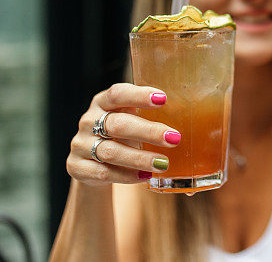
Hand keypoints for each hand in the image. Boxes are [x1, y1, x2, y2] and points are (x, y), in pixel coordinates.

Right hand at [66, 83, 180, 184]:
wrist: (92, 163)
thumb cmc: (123, 135)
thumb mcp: (132, 119)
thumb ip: (151, 114)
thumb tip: (195, 116)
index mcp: (103, 102)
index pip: (118, 94)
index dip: (139, 95)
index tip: (164, 99)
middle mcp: (88, 120)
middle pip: (118, 125)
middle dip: (148, 131)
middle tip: (174, 138)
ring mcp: (80, 144)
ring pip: (110, 151)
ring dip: (139, 158)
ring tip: (163, 163)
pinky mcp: (76, 167)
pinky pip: (103, 173)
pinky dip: (126, 176)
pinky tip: (145, 176)